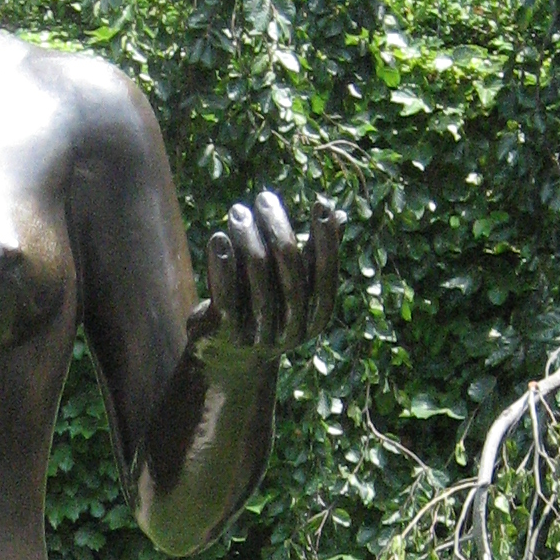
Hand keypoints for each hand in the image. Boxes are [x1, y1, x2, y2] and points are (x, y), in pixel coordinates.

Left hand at [189, 189, 341, 364]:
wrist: (227, 361)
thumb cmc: (266, 311)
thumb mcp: (291, 287)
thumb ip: (312, 255)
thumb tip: (340, 214)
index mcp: (316, 316)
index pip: (326, 273)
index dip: (326, 238)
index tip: (321, 203)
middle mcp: (292, 328)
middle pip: (290, 268)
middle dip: (278, 227)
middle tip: (264, 198)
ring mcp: (260, 332)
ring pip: (257, 274)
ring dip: (247, 236)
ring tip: (238, 211)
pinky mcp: (227, 332)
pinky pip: (226, 292)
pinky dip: (222, 262)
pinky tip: (218, 237)